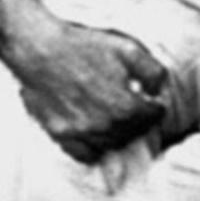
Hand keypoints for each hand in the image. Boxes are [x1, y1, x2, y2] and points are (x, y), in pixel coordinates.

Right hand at [0, 0, 166, 162]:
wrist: (40, 50)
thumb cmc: (83, 46)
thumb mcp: (127, 49)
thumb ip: (152, 71)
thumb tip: (159, 90)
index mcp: (124, 106)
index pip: (153, 118)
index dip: (156, 108)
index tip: (154, 103)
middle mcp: (105, 126)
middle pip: (133, 134)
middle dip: (139, 122)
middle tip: (137, 111)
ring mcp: (81, 133)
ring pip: (111, 145)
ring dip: (120, 135)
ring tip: (119, 121)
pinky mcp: (61, 134)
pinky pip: (84, 154)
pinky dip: (94, 148)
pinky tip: (96, 135)